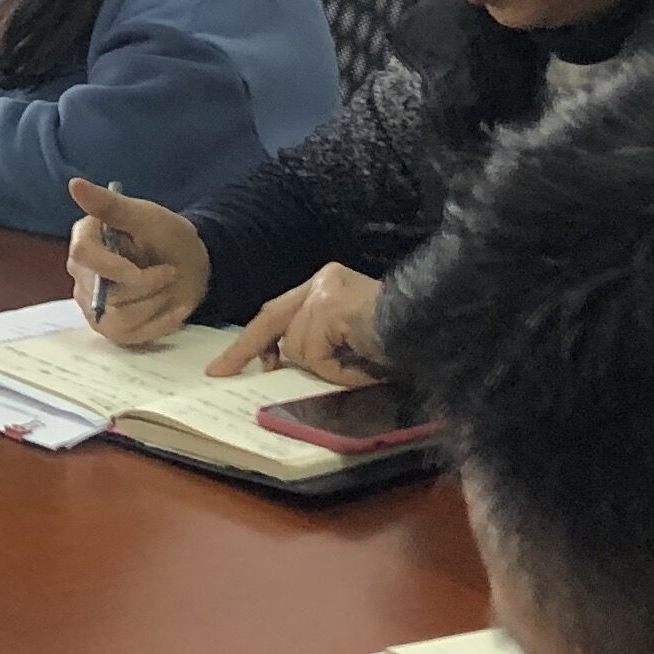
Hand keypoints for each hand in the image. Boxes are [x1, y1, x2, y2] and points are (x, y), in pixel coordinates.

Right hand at [66, 179, 207, 345]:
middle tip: (171, 271)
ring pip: (117, 317)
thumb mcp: (147, 217)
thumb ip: (111, 206)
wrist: (189, 266)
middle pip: (103, 291)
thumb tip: (74, 184)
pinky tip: (177, 308)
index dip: (115, 267)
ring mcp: (92, 304)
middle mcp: (81, 274)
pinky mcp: (109, 328)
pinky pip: (130, 335)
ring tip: (171, 287)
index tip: (144, 269)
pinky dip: (160, 323)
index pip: (84, 256)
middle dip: (145, 285)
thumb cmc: (167, 237)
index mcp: (84, 240)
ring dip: (155, 303)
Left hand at [209, 262, 387, 381]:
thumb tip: (281, 363)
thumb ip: (317, 342)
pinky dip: (337, 370)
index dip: (250, 340)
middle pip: (271, 318)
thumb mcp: (348, 340)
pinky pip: (316, 355)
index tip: (225, 364)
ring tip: (360, 366)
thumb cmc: (399, 339)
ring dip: (326, 368)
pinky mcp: (330, 307)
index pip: (277, 310)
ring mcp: (325, 291)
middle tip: (221, 373)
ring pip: (298, 347)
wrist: (432, 325)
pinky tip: (363, 365)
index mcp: (326, 283)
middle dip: (245, 349)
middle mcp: (322, 280)